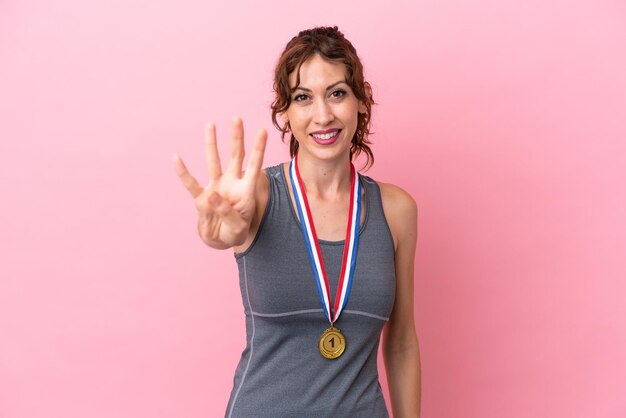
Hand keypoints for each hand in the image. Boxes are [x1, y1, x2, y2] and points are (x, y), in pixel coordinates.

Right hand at [173, 117, 266, 248]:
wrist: (220, 241)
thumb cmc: (234, 233)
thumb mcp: (237, 228)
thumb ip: (227, 212)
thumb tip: (212, 195)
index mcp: (246, 190)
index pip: (254, 165)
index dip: (258, 149)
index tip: (262, 131)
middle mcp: (231, 184)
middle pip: (236, 156)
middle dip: (237, 138)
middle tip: (237, 118)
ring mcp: (216, 188)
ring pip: (213, 162)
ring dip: (211, 144)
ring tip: (211, 124)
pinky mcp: (201, 199)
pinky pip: (191, 184)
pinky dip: (183, 172)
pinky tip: (176, 158)